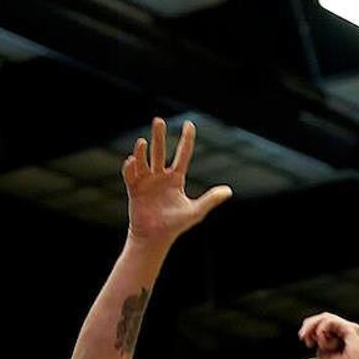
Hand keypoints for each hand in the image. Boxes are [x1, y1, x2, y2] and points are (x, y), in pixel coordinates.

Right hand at [122, 118, 231, 245]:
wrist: (154, 238)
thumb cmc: (175, 225)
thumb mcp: (195, 212)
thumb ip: (210, 200)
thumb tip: (228, 191)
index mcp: (176, 179)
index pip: (182, 154)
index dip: (186, 139)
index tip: (189, 124)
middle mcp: (160, 177)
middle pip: (160, 152)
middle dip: (159, 136)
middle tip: (158, 120)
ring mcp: (146, 182)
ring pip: (143, 161)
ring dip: (142, 151)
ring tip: (142, 142)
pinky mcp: (134, 189)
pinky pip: (130, 175)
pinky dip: (130, 168)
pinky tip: (132, 161)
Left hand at [299, 312, 358, 358]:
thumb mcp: (323, 356)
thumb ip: (319, 342)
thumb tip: (315, 332)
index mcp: (338, 339)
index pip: (321, 325)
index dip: (309, 328)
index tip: (304, 340)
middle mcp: (345, 332)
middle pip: (322, 318)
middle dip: (309, 325)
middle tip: (302, 336)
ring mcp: (349, 330)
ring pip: (326, 317)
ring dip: (314, 326)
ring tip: (312, 341)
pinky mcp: (352, 329)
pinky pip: (332, 321)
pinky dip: (322, 329)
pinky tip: (320, 338)